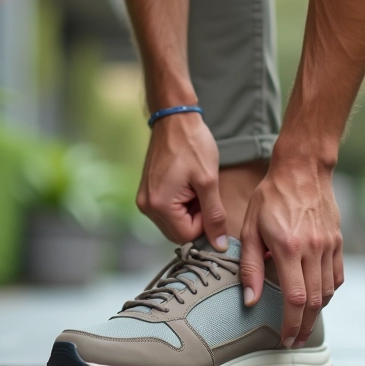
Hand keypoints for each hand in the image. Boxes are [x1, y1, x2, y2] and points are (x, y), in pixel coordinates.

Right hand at [137, 112, 227, 250]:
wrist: (174, 119)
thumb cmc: (192, 145)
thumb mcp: (208, 181)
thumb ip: (214, 216)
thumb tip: (219, 246)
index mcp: (159, 205)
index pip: (187, 235)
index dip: (204, 222)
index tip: (207, 198)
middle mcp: (146, 207)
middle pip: (178, 232)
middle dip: (195, 218)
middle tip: (201, 191)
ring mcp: (144, 199)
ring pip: (174, 223)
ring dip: (189, 211)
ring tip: (193, 186)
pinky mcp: (147, 193)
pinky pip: (167, 211)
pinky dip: (180, 204)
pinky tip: (185, 184)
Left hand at [240, 156, 343, 347]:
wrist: (303, 170)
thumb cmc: (271, 196)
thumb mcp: (251, 228)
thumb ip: (250, 266)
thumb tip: (249, 299)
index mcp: (289, 248)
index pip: (295, 297)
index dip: (291, 323)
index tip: (285, 338)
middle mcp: (313, 249)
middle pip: (315, 301)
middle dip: (304, 326)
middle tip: (294, 340)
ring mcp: (329, 246)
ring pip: (329, 291)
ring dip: (317, 312)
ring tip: (304, 324)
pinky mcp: (338, 241)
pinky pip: (337, 276)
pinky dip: (329, 292)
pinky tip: (318, 298)